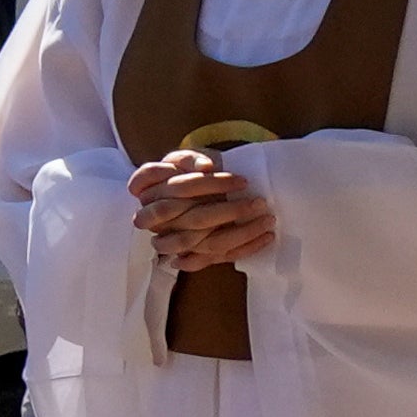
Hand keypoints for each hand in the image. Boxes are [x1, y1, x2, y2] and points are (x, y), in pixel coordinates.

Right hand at [128, 152, 277, 271]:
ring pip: (204, 244)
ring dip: (240, 234)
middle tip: (260, 202)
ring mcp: (169, 241)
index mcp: (149, 192)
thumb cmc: (187, 172)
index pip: (180, 189)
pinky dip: (242, 250)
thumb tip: (206, 166)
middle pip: (194, 219)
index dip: (212, 184)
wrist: (187, 191)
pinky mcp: (187, 255)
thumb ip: (187, 159)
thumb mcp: (182, 158)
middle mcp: (153, 220)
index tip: (243, 181)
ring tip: (267, 220)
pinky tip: (265, 238)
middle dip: (229, 212)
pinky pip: (215, 259)